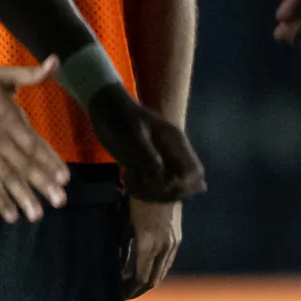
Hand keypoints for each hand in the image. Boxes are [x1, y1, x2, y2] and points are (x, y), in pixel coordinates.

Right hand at [0, 57, 69, 220]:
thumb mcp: (3, 75)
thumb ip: (31, 74)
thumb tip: (56, 62)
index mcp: (8, 119)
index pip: (34, 144)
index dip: (49, 161)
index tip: (65, 178)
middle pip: (23, 165)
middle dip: (42, 184)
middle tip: (60, 202)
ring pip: (5, 177)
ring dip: (21, 197)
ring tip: (36, 215)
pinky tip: (10, 214)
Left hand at [84, 86, 206, 203]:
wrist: (105, 107)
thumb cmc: (119, 117)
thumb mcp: (132, 135)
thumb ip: (147, 158)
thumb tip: (160, 181)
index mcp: (175, 144)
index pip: (195, 172)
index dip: (184, 185)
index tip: (161, 184)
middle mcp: (171, 155)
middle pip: (185, 185)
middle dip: (165, 192)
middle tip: (142, 182)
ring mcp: (159, 162)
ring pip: (167, 190)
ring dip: (150, 193)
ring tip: (130, 180)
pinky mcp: (145, 167)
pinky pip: (151, 188)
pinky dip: (140, 190)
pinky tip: (127, 179)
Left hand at [124, 198, 182, 296]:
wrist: (162, 183)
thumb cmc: (137, 201)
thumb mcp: (125, 225)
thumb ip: (124, 247)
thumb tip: (119, 266)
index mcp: (148, 245)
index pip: (141, 277)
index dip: (130, 289)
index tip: (119, 295)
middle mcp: (164, 247)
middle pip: (153, 279)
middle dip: (139, 289)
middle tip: (126, 294)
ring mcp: (173, 243)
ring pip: (162, 272)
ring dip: (149, 281)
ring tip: (136, 284)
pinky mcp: (177, 238)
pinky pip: (167, 261)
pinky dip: (157, 270)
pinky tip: (148, 269)